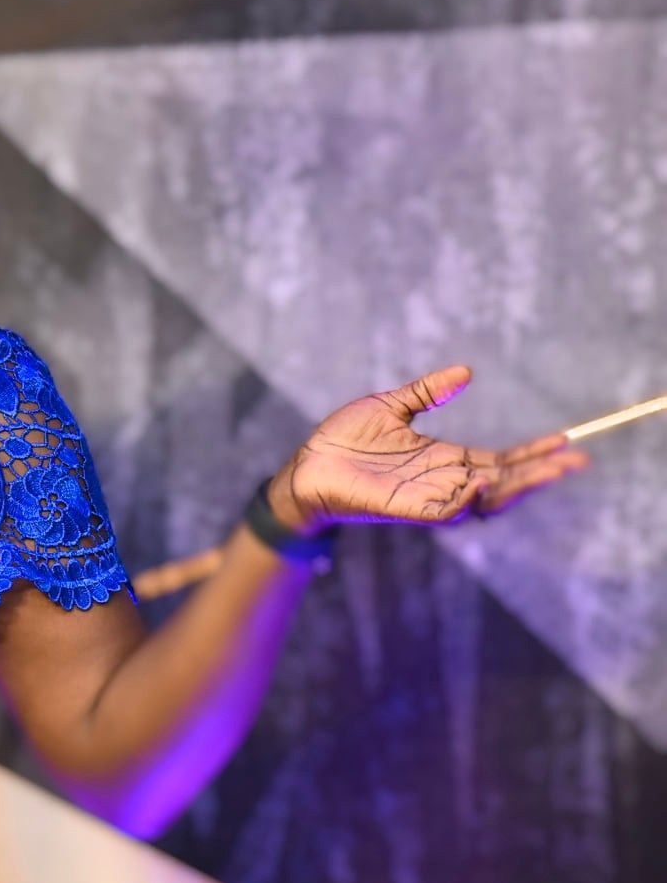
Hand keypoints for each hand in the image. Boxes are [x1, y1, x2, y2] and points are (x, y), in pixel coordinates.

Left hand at [266, 364, 590, 534]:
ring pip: (485, 499)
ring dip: (516, 486)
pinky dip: (467, 499)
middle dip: (540, 472)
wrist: (306, 464)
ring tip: (547, 470)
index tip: (567, 441)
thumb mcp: (391, 405)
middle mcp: (444, 480)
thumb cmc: (343, 439)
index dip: (533, 452)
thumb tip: (467, 372)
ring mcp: (428, 497)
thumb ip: (429, 392)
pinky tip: (484, 481)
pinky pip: (446, 510)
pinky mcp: (407, 508)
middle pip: (505, 482)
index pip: (502, 459)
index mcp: (445, 458)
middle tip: (576, 461)